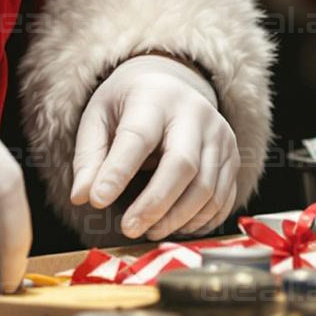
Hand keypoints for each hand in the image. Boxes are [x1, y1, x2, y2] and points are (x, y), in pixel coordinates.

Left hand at [70, 55, 239, 242]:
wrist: (170, 85)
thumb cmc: (129, 105)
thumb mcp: (98, 118)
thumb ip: (89, 157)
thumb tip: (82, 197)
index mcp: (154, 97)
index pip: (138, 137)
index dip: (118, 172)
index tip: (98, 201)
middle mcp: (195, 112)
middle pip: (182, 165)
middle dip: (155, 204)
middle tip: (128, 229)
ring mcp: (220, 135)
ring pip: (206, 187)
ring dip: (177, 218)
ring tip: (149, 230)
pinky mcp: (233, 157)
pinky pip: (223, 198)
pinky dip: (200, 220)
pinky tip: (176, 226)